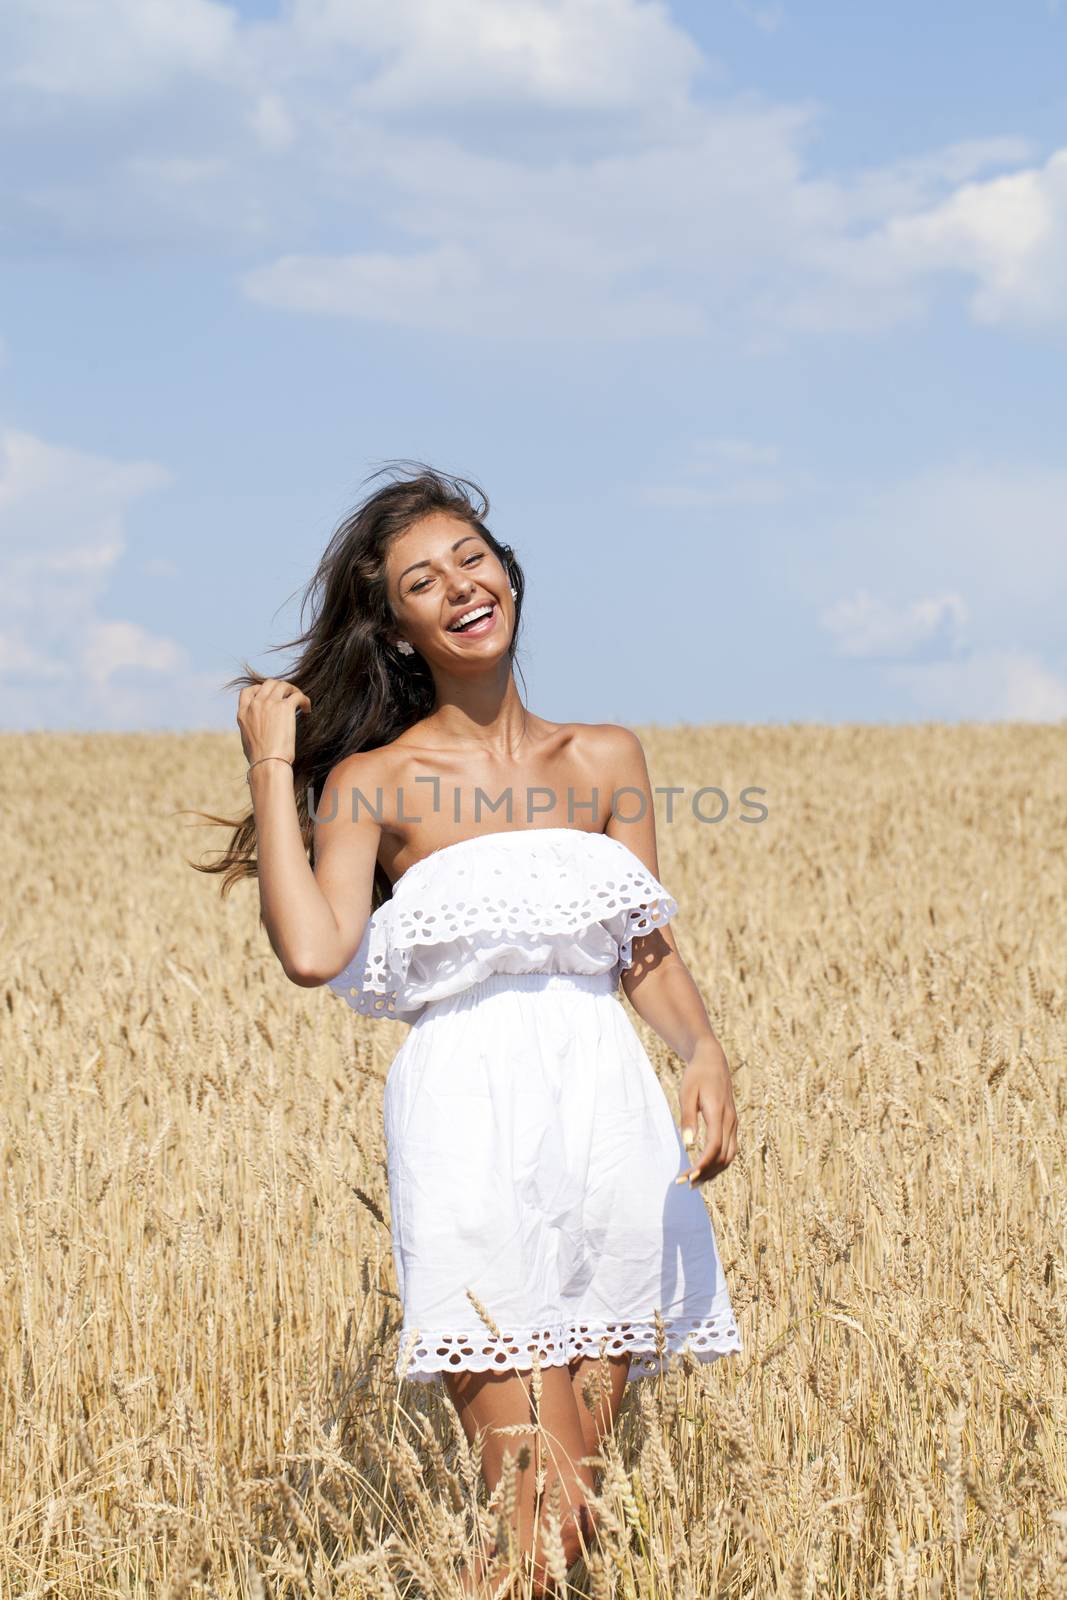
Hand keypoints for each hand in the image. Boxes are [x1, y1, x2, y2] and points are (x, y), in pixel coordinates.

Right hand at [237, 677, 310, 766]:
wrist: (268, 763)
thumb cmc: (260, 760)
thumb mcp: (247, 740)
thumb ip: (251, 728)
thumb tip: (257, 731)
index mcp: (243, 713)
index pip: (248, 691)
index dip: (260, 689)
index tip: (271, 695)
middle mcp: (255, 705)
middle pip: (269, 683)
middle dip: (280, 687)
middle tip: (289, 697)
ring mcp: (269, 704)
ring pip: (283, 685)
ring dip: (293, 690)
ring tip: (300, 701)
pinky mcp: (284, 707)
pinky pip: (297, 695)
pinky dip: (304, 699)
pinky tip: (307, 709)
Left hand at [675, 1045, 738, 1186]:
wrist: (713, 1061)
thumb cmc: (697, 1076)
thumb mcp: (687, 1093)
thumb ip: (688, 1118)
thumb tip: (688, 1144)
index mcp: (718, 1113)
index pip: (714, 1147)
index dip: (703, 1164)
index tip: (688, 1176)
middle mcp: (730, 1121)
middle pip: (724, 1156)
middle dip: (707, 1173)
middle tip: (686, 1183)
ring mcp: (733, 1123)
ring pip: (730, 1156)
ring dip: (714, 1171)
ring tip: (695, 1181)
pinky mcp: (732, 1124)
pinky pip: (730, 1149)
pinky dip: (719, 1163)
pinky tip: (705, 1168)